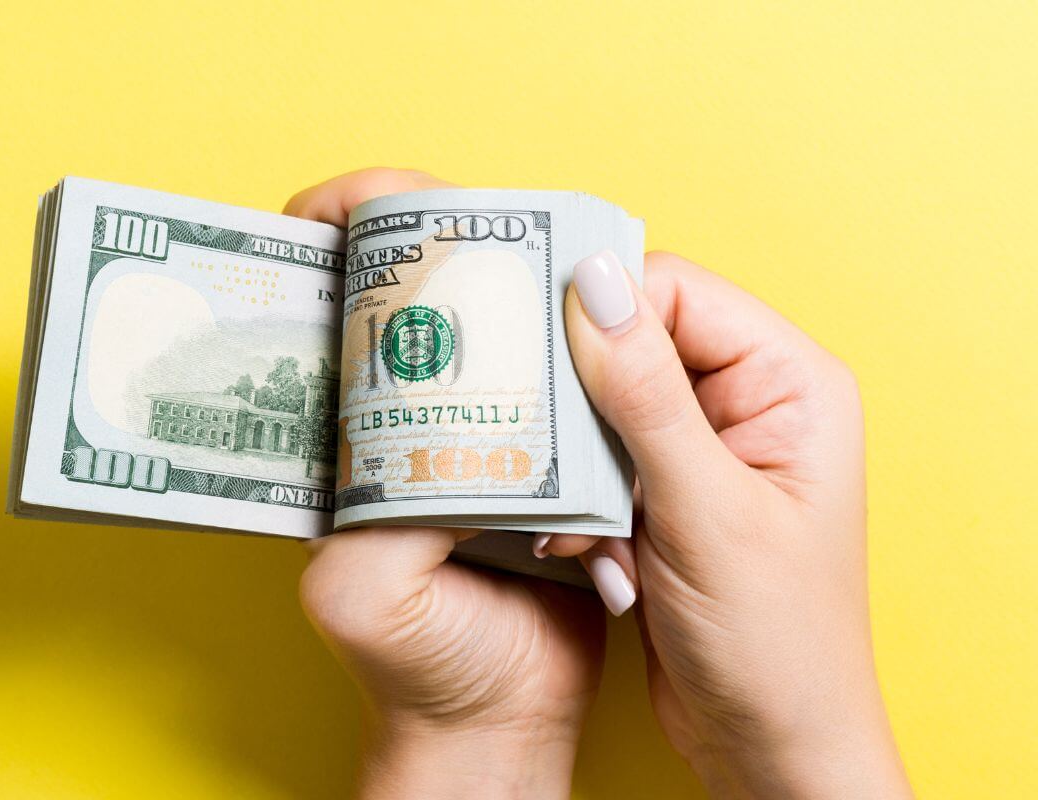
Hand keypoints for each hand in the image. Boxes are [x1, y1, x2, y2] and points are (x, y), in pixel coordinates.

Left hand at [286, 169, 604, 799]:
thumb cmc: (424, 667)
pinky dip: (572, 361)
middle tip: (464, 214)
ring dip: (515, 298)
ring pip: (489, 335)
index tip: (339, 203)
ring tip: (541, 260)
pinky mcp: (536, 459)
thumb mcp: (370, 600)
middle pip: (406, 304)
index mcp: (346, 448)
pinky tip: (591, 337)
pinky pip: (552, 387)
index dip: (324, 251)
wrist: (502, 719)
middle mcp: (402, 430)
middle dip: (432, 246)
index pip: (324, 318)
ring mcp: (471, 437)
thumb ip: (379, 530)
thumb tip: (430, 459)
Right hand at [542, 249, 912, 797]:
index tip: (537, 346)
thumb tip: (593, 281)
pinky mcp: (666, 493)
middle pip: (633, 344)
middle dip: (583, 404)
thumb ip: (647, 394)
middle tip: (544, 446)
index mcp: (790, 382)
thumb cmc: (775, 641)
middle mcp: (749, 403)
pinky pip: (599, 462)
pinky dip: (580, 504)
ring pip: (604, 408)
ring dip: (578, 467)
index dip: (604, 310)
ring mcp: (704, 450)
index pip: (676, 293)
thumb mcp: (706, 510)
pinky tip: (589, 552)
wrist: (770, 744)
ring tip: (585, 526)